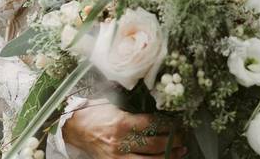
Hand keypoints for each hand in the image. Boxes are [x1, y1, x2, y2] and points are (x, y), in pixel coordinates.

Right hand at [63, 102, 185, 157]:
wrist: (76, 128)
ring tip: (180, 151)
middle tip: (183, 137)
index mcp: (122, 123)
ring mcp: (117, 157)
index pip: (152, 124)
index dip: (169, 124)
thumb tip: (158, 109)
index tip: (178, 123)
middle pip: (155, 144)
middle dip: (173, 141)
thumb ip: (134, 109)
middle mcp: (121, 142)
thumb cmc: (96, 113)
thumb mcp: (115, 105)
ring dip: (168, 156)